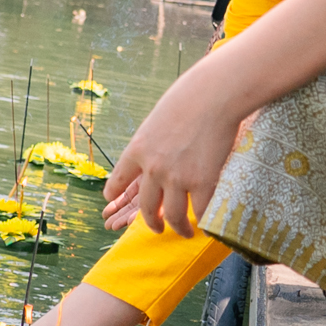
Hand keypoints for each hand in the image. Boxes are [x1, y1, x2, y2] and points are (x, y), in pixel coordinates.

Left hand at [103, 70, 241, 237]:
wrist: (214, 93)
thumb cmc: (191, 96)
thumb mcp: (159, 117)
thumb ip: (155, 139)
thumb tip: (161, 146)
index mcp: (137, 149)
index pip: (117, 180)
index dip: (114, 194)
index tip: (111, 201)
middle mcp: (152, 168)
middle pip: (145, 207)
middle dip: (151, 221)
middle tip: (157, 227)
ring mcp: (176, 178)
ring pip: (171, 216)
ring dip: (178, 228)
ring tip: (184, 231)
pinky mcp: (202, 182)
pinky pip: (199, 212)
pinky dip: (202, 221)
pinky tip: (206, 224)